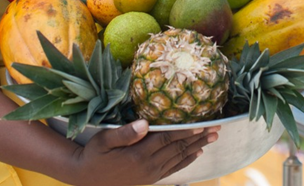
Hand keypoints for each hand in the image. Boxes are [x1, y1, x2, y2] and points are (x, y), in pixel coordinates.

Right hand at [68, 119, 219, 185]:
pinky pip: (173, 169)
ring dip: (197, 147)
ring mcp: (151, 173)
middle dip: (198, 138)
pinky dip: (186, 161)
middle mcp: (148, 165)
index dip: (186, 131)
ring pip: (179, 158)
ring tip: (212, 138)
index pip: (168, 139)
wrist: (86, 178)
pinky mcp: (150, 178)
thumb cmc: (94, 154)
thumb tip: (145, 123)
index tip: (202, 123)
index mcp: (139, 154)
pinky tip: (196, 154)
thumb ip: (125, 133)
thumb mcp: (104, 140)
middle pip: (179, 148)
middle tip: (216, 128)